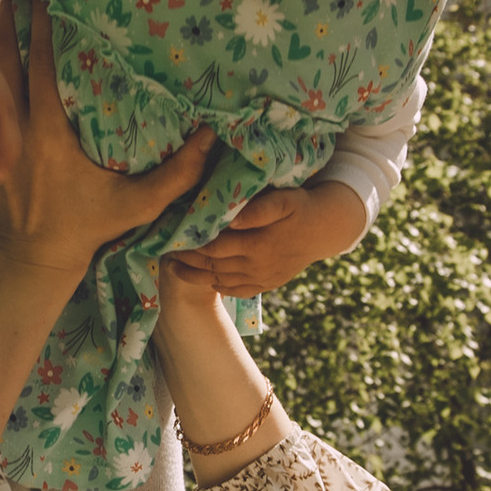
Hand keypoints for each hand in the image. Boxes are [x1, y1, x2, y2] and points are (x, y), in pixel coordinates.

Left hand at [0, 0, 213, 276]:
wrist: (33, 259)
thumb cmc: (87, 227)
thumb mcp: (136, 205)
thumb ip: (177, 175)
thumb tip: (213, 141)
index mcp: (51, 135)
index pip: (42, 67)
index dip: (44, 27)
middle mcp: (15, 131)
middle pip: (3, 60)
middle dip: (8, 18)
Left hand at [171, 181, 366, 296]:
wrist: (326, 229)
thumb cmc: (301, 207)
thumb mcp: (284, 200)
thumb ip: (258, 209)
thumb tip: (230, 219)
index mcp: (258, 245)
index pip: (214, 247)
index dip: (191, 244)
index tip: (171, 238)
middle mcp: (257, 266)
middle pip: (213, 265)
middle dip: (188, 260)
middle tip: (164, 254)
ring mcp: (262, 278)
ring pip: (221, 280)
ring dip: (196, 276)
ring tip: (173, 269)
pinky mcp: (267, 284)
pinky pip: (237, 290)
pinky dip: (218, 286)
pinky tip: (204, 279)